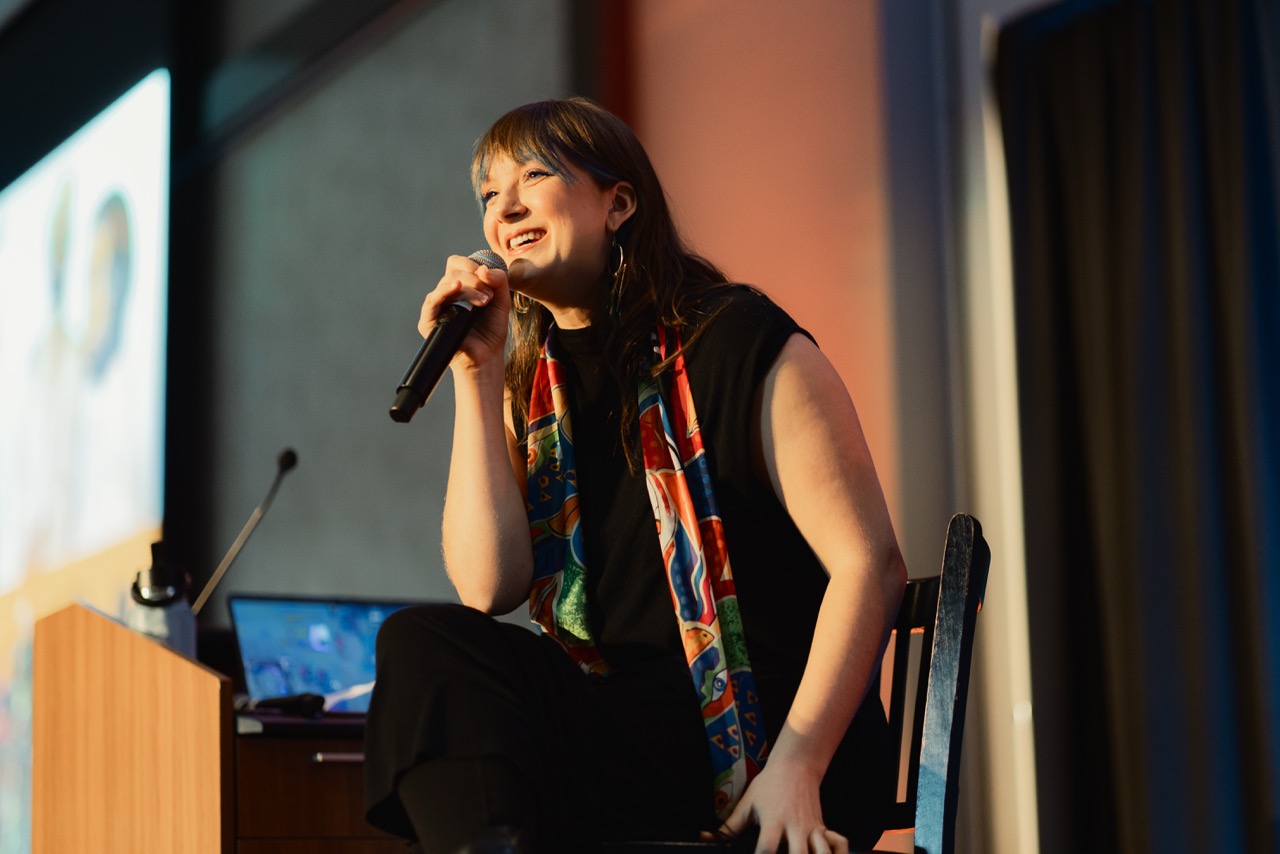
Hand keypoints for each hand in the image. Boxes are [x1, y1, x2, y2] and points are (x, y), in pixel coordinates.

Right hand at [418, 253, 510, 369]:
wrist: (487, 355)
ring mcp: (437, 306)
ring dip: (469, 289)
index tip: (489, 278)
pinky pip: (432, 301)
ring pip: (447, 284)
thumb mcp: (501, 300)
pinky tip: (456, 287)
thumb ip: (499, 280)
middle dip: (475, 280)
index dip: (472, 264)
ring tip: (484, 302)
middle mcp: (445, 293)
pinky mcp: (429, 321)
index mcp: (459, 285)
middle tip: (489, 296)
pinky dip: (444, 292)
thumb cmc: (492, 328)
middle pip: (454, 271)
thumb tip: (482, 268)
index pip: (457, 263)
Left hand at [707, 759, 847, 853]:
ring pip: (822, 853)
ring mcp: (812, 829)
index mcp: (773, 821)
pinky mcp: (823, 829)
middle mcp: (795, 827)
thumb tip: (706, 837)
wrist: (796, 766)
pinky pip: (838, 845)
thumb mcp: (747, 803)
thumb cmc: (769, 785)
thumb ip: (730, 826)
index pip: (766, 849)